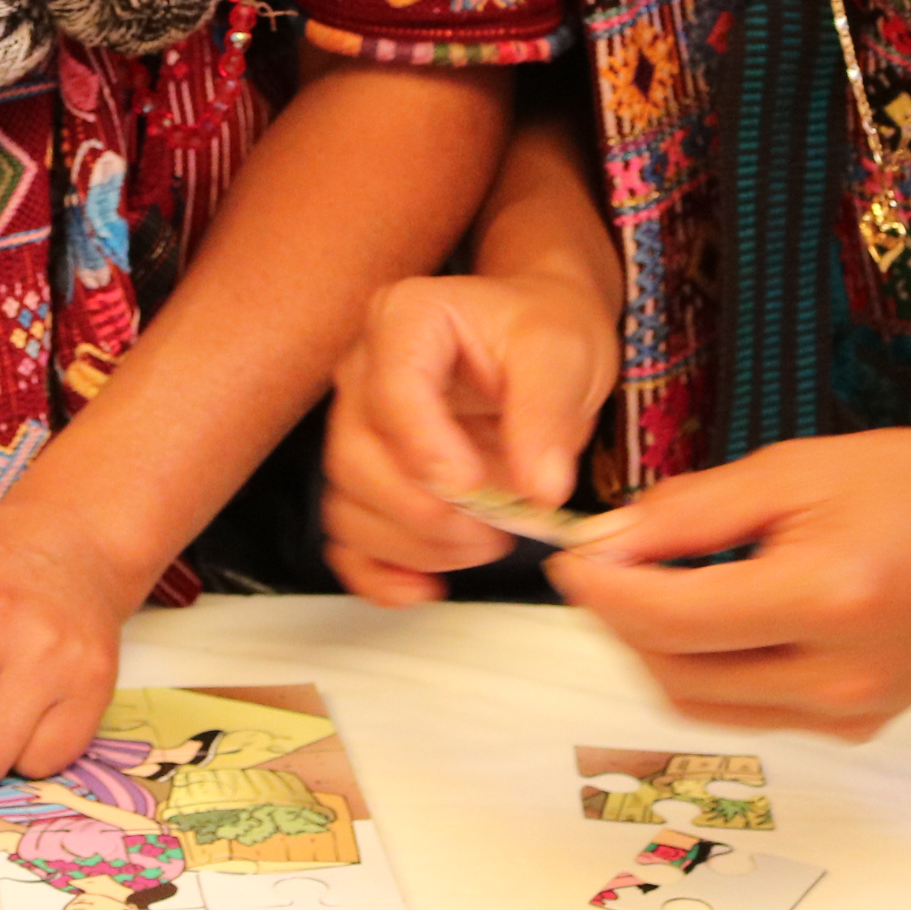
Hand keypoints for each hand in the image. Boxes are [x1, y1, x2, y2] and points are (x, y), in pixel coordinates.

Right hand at [320, 267, 617, 604]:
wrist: (538, 342)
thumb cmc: (543, 332)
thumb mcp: (562, 355)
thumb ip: (547, 415)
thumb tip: (539, 490)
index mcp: (404, 321)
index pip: (390, 393)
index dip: (427, 450)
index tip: (476, 485)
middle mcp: (364, 373)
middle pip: (356, 460)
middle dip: (426, 511)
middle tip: (495, 526)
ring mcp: (357, 428)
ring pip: (347, 505)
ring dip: (413, 545)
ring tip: (484, 541)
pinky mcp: (368, 477)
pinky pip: (348, 537)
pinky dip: (378, 572)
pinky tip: (423, 588)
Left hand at [541, 428, 910, 737]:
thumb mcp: (795, 469)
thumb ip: (691, 511)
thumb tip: (605, 542)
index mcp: (830, 598)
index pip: (672, 620)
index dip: (602, 591)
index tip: (569, 556)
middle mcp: (842, 676)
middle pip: (677, 673)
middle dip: (621, 621)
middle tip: (604, 564)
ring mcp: (853, 713)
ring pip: (705, 703)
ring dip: (659, 650)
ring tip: (653, 584)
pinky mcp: (858, 726)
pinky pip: (752, 708)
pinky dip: (711, 667)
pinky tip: (717, 613)